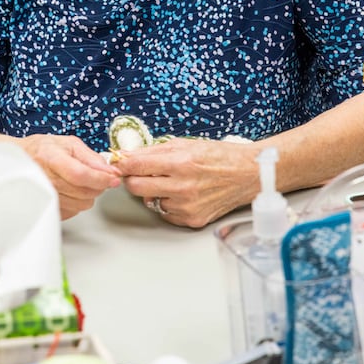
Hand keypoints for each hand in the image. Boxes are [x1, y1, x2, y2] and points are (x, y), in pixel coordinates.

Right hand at [16, 134, 121, 219]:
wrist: (20, 161)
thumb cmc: (44, 150)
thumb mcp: (69, 144)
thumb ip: (91, 157)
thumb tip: (110, 171)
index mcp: (51, 158)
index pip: (80, 174)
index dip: (100, 178)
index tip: (113, 178)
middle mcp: (45, 179)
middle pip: (83, 192)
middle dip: (98, 185)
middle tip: (98, 176)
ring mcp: (43, 197)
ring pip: (81, 204)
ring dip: (88, 194)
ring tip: (81, 182)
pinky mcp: (45, 208)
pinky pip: (73, 211)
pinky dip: (78, 202)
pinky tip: (71, 191)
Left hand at [116, 137, 259, 227]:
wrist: (247, 174)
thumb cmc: (218, 156)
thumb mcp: (185, 144)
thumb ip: (154, 151)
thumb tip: (128, 155)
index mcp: (181, 163)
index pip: (137, 166)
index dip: (122, 164)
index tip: (116, 163)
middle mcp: (183, 187)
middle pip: (136, 188)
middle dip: (133, 179)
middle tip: (138, 173)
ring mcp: (187, 206)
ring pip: (150, 202)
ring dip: (153, 192)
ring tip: (169, 182)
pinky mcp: (192, 220)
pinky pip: (166, 213)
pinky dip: (167, 203)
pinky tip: (181, 193)